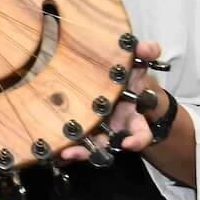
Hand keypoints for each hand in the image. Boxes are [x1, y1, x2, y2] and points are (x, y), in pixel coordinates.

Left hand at [60, 39, 163, 162]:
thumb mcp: (136, 63)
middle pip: (106, 144)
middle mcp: (114, 127)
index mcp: (131, 116)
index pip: (140, 133)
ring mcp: (96, 129)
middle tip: (76, 152)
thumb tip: (149, 47)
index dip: (137, 140)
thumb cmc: (126, 76)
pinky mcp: (78, 127)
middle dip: (93, 150)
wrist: (113, 83)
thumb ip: (145, 53)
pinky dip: (62, 143)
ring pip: (87, 146)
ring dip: (76, 150)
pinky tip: (50, 145)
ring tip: (62, 151)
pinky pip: (71, 139)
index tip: (129, 145)